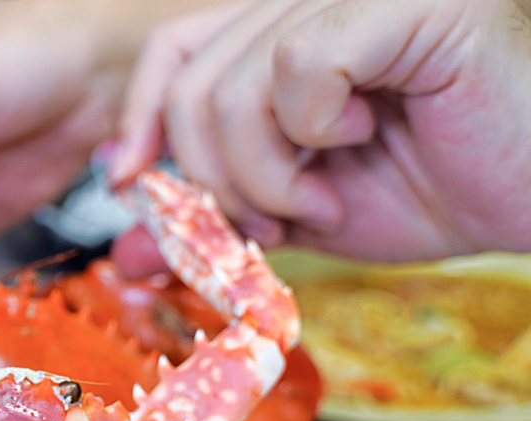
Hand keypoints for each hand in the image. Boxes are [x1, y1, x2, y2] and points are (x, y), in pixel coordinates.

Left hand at [111, 0, 530, 260]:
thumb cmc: (434, 188)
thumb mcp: (295, 212)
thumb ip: (214, 218)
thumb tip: (126, 255)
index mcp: (280, 31)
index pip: (171, 53)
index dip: (141, 122)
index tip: (130, 184)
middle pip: (191, 86)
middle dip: (214, 181)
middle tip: (270, 222)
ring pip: (234, 89)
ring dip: (266, 175)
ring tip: (320, 199)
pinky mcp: (404, 3)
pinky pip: (299, 71)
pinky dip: (313, 133)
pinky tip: (361, 140)